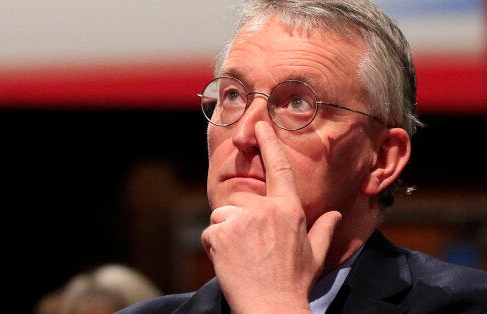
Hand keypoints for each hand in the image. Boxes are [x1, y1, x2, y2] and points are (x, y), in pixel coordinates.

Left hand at [201, 121, 341, 312]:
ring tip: (241, 257)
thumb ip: (324, 230)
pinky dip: (214, 247)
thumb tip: (336, 214)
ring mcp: (242, 220)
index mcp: (289, 210)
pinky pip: (210, 233)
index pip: (279, 168)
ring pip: (222, 216)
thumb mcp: (315, 255)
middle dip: (238, 221)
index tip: (261, 125)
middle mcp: (266, 210)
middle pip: (240, 201)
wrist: (272, 307)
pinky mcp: (221, 233)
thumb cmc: (294, 283)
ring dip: (225, 234)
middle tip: (250, 249)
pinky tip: (229, 262)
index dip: (269, 143)